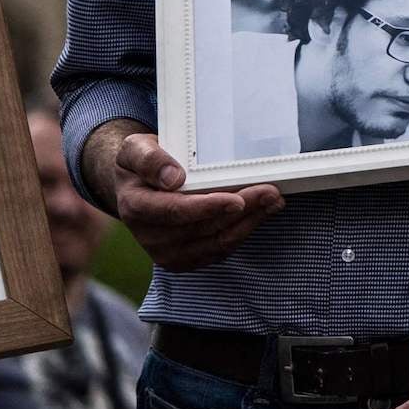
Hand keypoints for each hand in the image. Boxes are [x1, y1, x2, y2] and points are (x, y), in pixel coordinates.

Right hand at [98, 127, 284, 270]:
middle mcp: (151, 236)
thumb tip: (173, 178)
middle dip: (241, 211)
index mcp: (136, 208)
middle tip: (270, 192)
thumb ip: (149, 159)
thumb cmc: (140, 163)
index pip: (176, 211)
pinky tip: (260, 214)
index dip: (208, 207)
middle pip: (204, 228)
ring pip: (216, 243)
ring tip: (273, 201)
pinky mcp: (185, 259)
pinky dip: (242, 232)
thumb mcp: (135, 150)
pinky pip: (219, 250)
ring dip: (249, 223)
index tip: (237, 199)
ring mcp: (167, 252)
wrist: (137, 184)